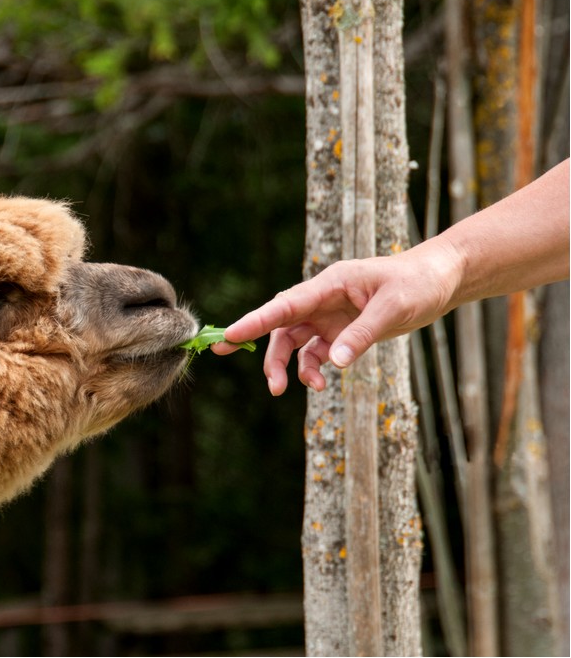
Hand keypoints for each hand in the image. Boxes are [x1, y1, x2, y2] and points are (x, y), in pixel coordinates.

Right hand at [213, 243, 461, 394]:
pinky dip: (313, 368)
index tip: (229, 336)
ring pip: (294, 343)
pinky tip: (323, 382)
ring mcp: (330, 316)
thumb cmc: (418, 283)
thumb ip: (361, 335)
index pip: (284, 305)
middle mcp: (322, 300)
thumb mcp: (393, 308)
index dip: (255, 322)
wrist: (441, 279)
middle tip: (270, 385)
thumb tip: (333, 364)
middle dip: (269, 356)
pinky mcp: (341, 331)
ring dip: (289, 367)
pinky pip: (316, 353)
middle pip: (282, 328)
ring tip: (294, 389)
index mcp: (329, 284)